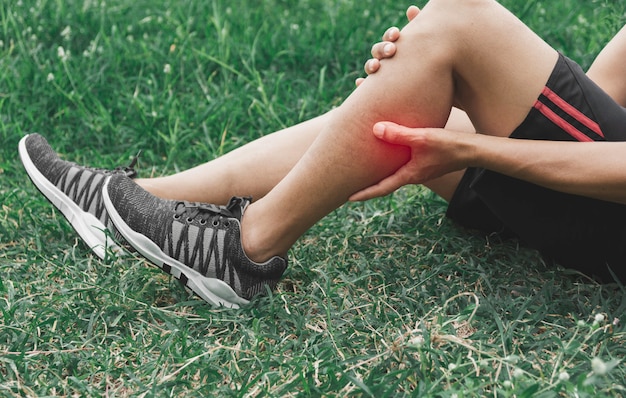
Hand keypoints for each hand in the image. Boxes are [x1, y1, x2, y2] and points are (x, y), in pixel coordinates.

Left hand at [349, 122, 471, 200]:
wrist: (473, 150)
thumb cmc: (449, 145)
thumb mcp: (423, 138)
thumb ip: (399, 134)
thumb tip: (375, 129)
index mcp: (409, 175)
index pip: (382, 188)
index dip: (364, 193)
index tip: (348, 198)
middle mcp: (412, 175)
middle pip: (385, 182)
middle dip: (368, 184)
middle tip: (348, 185)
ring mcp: (419, 169)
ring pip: (393, 172)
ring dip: (379, 172)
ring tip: (363, 168)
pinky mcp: (424, 161)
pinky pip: (402, 163)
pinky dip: (391, 161)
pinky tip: (387, 151)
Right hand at [355, 5, 419, 86]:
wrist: (429, 90)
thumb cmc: (427, 64)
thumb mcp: (425, 46)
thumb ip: (419, 28)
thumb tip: (411, 9)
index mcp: (396, 46)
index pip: (389, 38)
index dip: (391, 35)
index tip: (397, 34)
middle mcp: (386, 59)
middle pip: (378, 51)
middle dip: (383, 49)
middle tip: (392, 50)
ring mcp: (380, 74)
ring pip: (370, 67)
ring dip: (371, 64)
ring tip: (376, 66)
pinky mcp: (378, 91)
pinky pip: (365, 88)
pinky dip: (361, 84)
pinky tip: (360, 82)